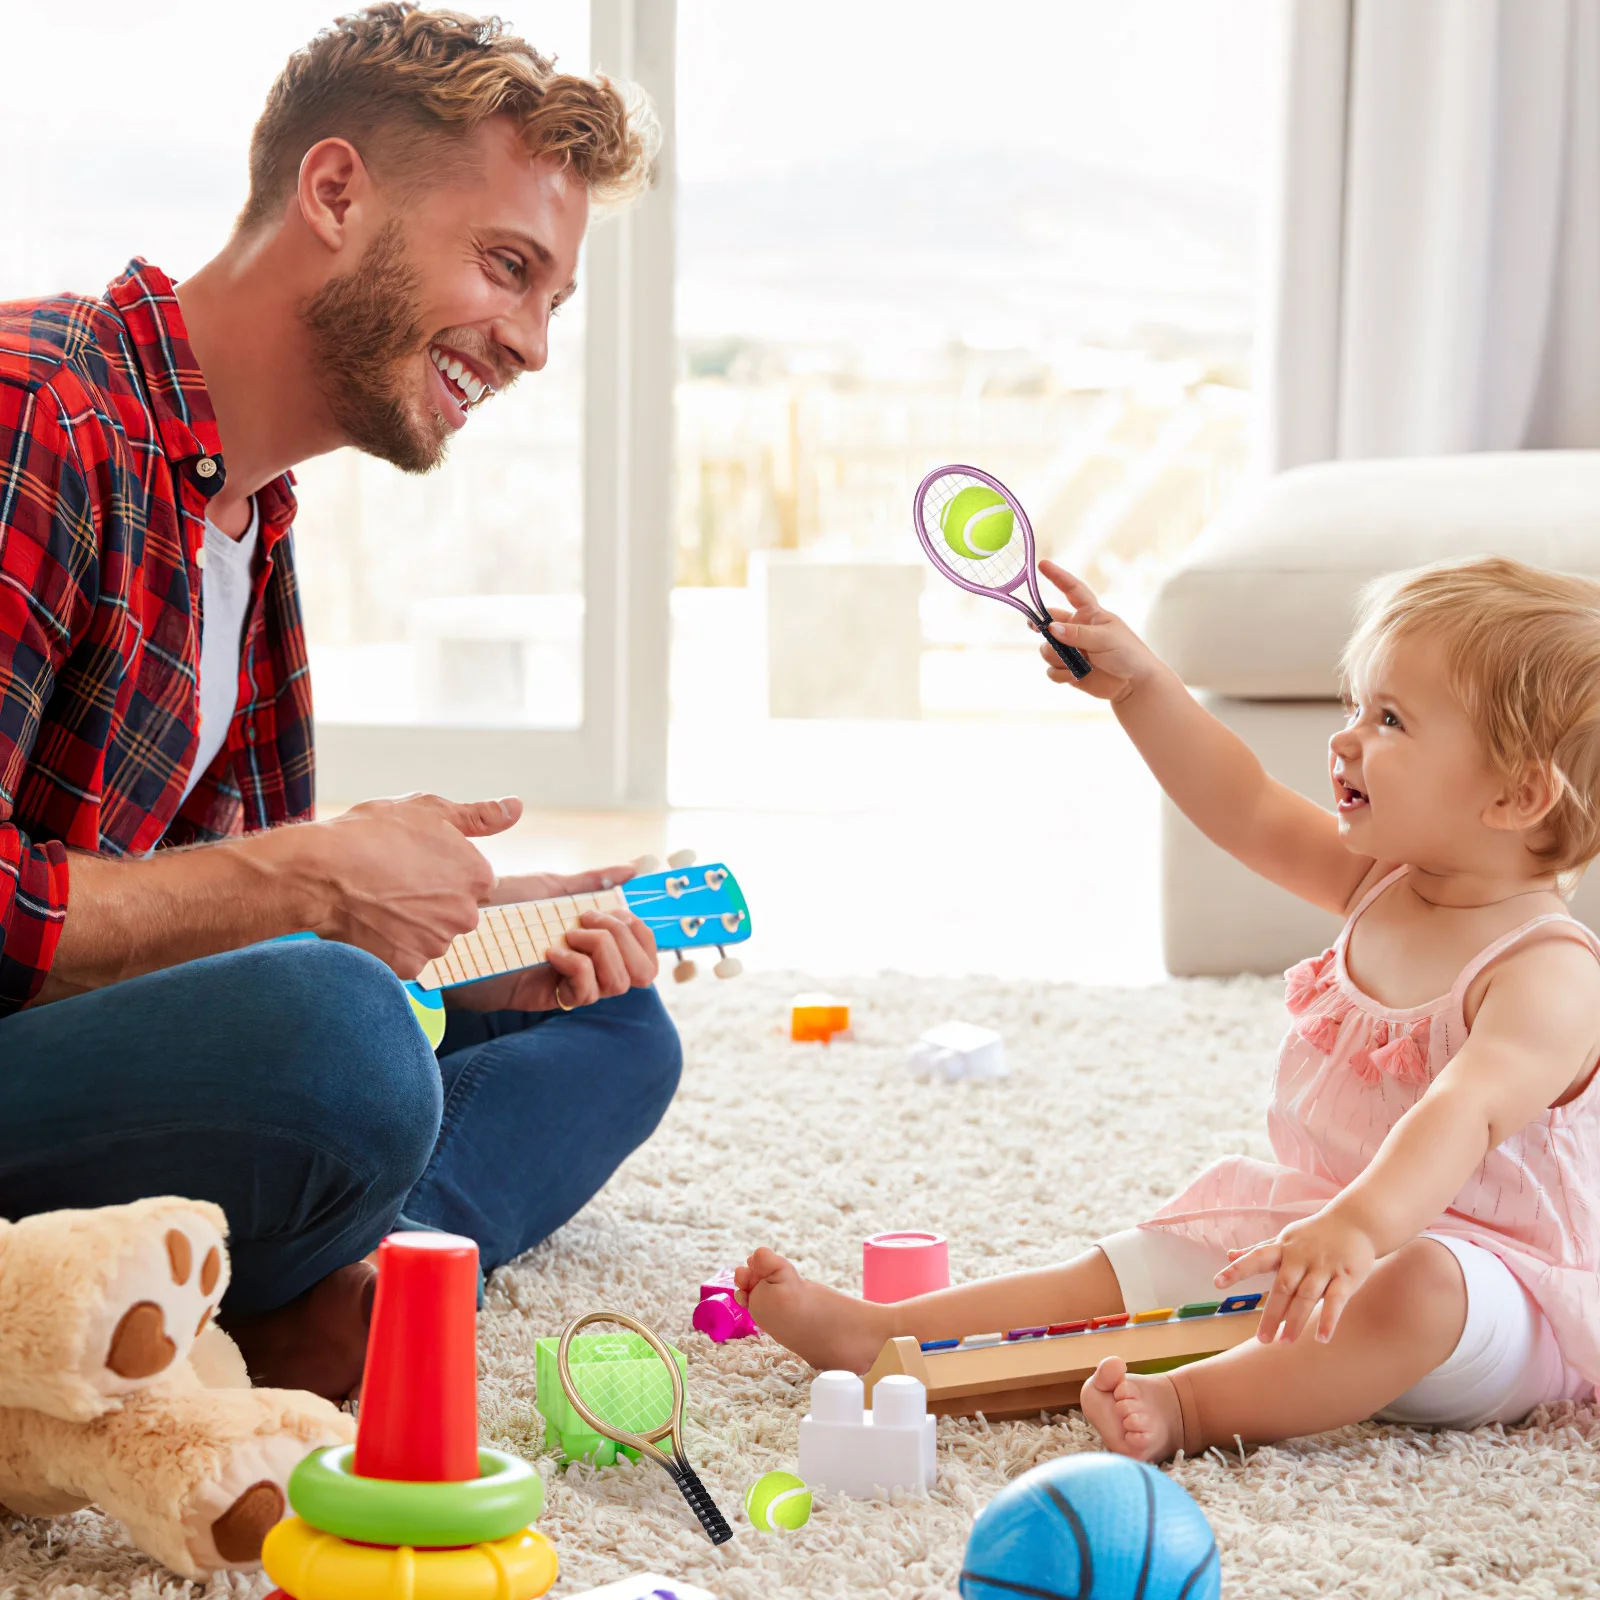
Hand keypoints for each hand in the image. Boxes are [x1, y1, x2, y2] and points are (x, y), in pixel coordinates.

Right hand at [284, 793, 519, 979]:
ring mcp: (437, 944)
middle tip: (394, 881)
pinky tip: (371, 923)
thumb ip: (480, 816)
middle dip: (433, 901)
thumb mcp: (428, 810)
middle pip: (456, 912)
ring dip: (412, 925)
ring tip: (378, 900)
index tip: (415, 862)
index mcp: (479, 876)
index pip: (475, 881)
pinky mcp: (409, 967)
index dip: (444, 871)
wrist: (318, 871)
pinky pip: (406, 958)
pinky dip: (391, 946)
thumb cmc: (371, 832)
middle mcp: (466, 915)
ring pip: (431, 937)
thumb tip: (516, 807)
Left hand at [444, 865, 659, 1012]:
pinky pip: (586, 992)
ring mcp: (573, 984)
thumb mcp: (553, 887)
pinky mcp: (551, 999)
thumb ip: (594, 882)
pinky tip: (550, 952)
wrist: (463, 927)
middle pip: (644, 972)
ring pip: (619, 983)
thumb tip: (634, 868)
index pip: (648, 953)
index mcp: (598, 943)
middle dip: (624, 939)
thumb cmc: (504, 908)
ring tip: (566, 935)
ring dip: (601, 950)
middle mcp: (592, 966)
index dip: (644, 933)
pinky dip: (575, 966)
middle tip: (588, 921)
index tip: (617, 909)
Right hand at [1035, 562, 1161, 703]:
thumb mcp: (1105, 638)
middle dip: (1038, 624)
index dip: (1058, 576)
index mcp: (1090, 614)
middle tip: (1035, 626)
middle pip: (1049, 621)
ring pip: (1047, 649)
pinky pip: (1051, 670)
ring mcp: (1071, 650)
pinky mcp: (1068, 670)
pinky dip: (1059, 674)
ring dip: (1056, 656)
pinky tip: (1074, 676)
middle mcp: (1077, 630)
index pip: (1072, 590)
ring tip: (1075, 663)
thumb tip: (1050, 629)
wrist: (1134, 684)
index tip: (1043, 564)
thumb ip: (1077, 633)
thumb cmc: (1127, 653)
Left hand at [1216, 1211, 1377, 1344]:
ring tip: (1285, 1342)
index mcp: (1283, 1247)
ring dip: (1296, 1320)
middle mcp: (1301, 1256)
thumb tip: (1228, 1254)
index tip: (1217, 1283)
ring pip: (1307, 1296)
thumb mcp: (1285, 1238)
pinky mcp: (1346, 1276)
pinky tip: (1321, 1338)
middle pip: (1283, 1286)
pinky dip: (1329, 1319)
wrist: (1357, 1222)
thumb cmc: (1314, 1235)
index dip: (1237, 1269)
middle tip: (1263, 1340)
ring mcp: (1324, 1266)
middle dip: (1272, 1314)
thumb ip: (1258, 1250)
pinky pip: (1336, 1301)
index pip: (1256, 1257)